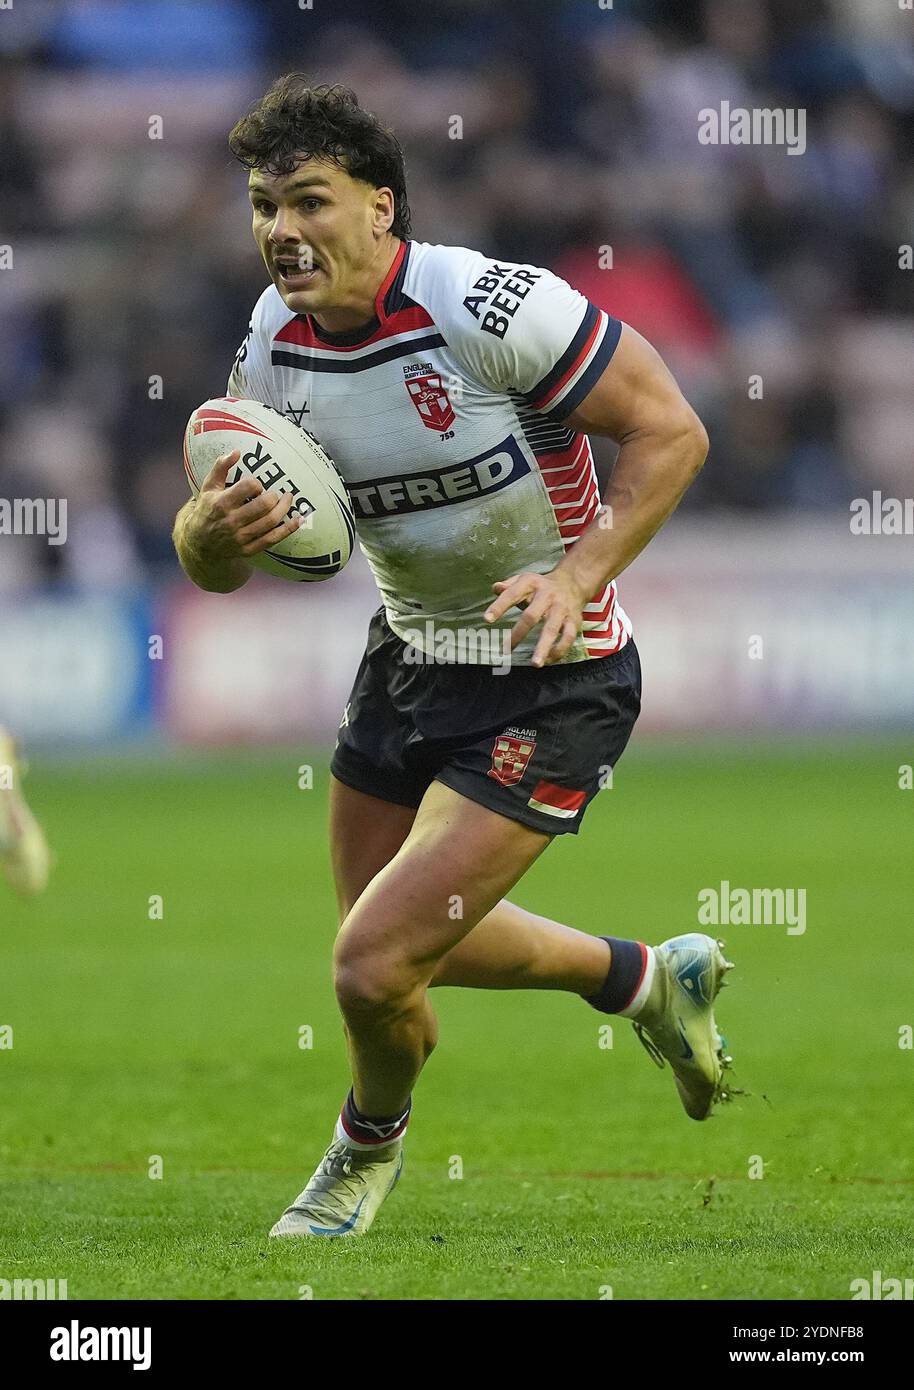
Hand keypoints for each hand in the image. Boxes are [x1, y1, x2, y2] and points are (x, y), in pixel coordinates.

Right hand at [186, 450, 300, 560]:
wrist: (199, 543)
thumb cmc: (206, 510)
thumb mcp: (208, 487)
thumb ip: (221, 467)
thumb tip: (237, 451)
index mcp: (221, 503)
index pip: (247, 487)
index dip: (256, 484)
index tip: (256, 486)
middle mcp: (231, 521)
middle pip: (263, 506)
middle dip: (274, 496)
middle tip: (277, 493)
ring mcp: (241, 537)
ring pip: (270, 522)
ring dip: (284, 509)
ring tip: (289, 499)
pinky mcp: (248, 549)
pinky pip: (272, 539)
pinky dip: (288, 529)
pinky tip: (298, 520)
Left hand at [484, 568, 585, 666]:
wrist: (573, 583)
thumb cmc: (541, 586)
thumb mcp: (524, 580)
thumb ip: (508, 586)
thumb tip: (495, 588)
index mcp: (531, 583)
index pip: (512, 594)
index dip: (499, 606)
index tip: (487, 619)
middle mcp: (547, 596)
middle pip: (532, 615)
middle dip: (519, 633)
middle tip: (506, 650)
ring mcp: (561, 609)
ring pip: (552, 629)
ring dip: (544, 647)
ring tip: (535, 664)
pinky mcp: (574, 620)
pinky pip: (568, 637)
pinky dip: (560, 650)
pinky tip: (548, 660)